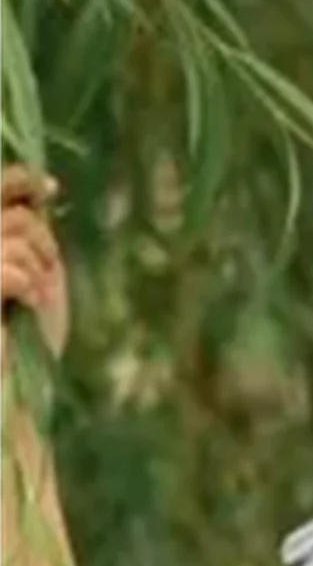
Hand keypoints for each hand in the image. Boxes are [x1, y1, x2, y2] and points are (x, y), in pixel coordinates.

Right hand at [1, 165, 69, 368]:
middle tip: (47, 270)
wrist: (13, 385)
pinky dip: (28, 285)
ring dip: (38, 264)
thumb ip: (24, 235)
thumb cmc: (22, 335)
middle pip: (12, 213)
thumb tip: (38, 196)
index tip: (50, 187)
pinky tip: (28, 304)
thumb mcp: (31, 274)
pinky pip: (9, 267)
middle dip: (41, 237)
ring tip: (36, 296)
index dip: (19, 181)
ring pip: (16, 232)